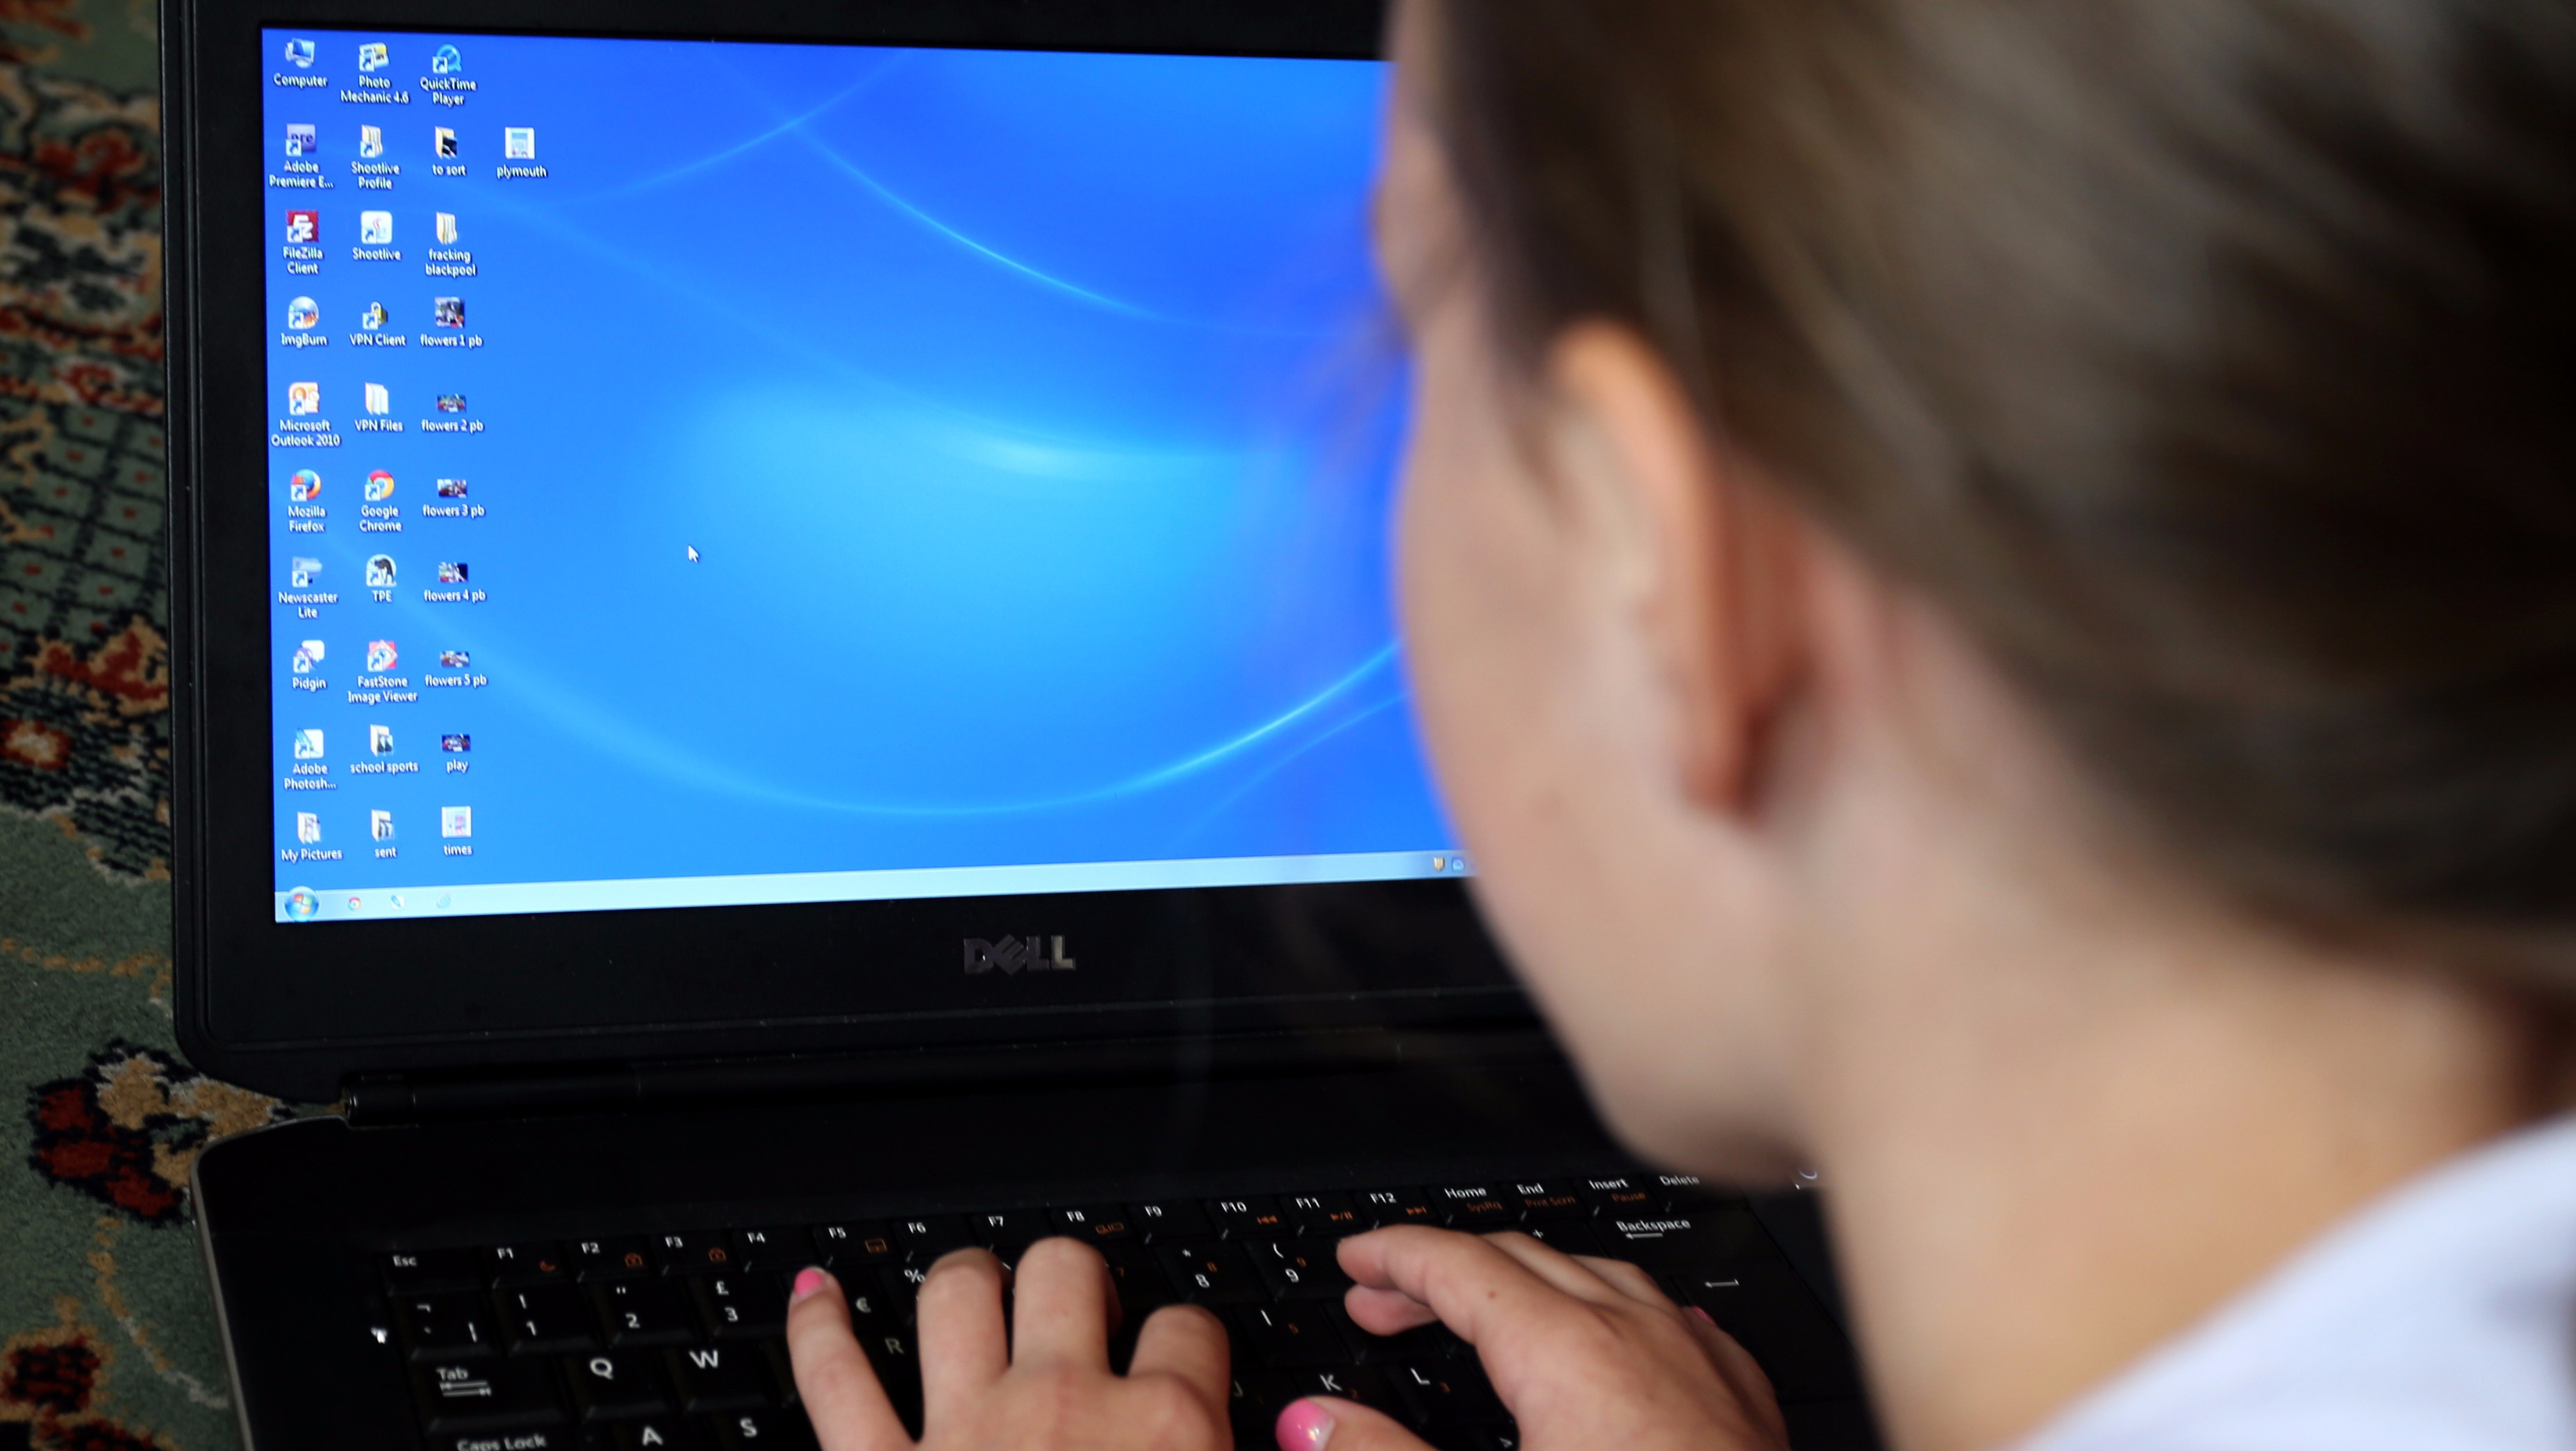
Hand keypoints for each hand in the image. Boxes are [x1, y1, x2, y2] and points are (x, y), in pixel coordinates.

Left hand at [785, 1237, 1232, 1450]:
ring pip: (958, 1293)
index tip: (1178, 1365)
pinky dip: (817, 1328)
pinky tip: (815, 1294)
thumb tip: (1278, 1447)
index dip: (1186, 1343)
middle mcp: (1063, 1409)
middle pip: (1066, 1273)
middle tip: (1077, 1321)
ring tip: (978, 1288)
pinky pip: (834, 1378)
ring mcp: (964, 1432)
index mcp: (1166, 1433)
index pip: (1189, 1331)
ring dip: (967, 1279)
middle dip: (1073, 1283)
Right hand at [1276, 1226, 1787, 1450]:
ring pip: (1600, 1277)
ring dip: (1529, 1282)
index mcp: (1568, 1353)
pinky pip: (1670, 1320)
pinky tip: (1620, 1334)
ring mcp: (1697, 1361)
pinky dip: (1616, 1312)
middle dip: (1444, 1268)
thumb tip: (1315, 1424)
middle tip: (1384, 1297)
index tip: (1356, 1261)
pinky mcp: (1740, 1402)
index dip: (1396, 1256)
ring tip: (1487, 1309)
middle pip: (1522, 1260)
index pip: (1461, 1265)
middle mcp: (1638, 1336)